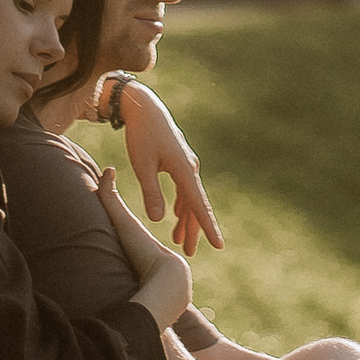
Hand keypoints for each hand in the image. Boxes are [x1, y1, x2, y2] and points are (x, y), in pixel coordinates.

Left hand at [115, 83, 223, 254]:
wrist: (143, 107)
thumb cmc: (140, 134)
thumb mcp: (142, 164)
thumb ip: (151, 191)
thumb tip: (159, 219)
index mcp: (184, 169)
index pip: (198, 204)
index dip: (207, 226)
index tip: (218, 245)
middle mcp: (190, 167)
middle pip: (195, 205)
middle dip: (194, 229)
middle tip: (191, 253)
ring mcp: (186, 164)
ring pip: (189, 198)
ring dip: (186, 218)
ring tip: (180, 240)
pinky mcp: (179, 161)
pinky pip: (184, 188)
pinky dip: (182, 204)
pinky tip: (176, 214)